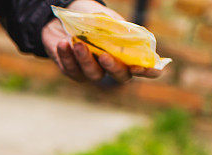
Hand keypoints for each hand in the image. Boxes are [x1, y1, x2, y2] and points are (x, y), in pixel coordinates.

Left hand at [41, 0, 162, 83]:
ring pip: (94, 74)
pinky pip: (71, 69)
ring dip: (86, 59)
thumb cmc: (92, 20)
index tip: (140, 68)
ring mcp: (93, 71)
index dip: (148, 72)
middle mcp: (113, 66)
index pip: (144, 68)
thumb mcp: (108, 20)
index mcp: (127, 53)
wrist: (64, 19)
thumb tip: (131, 37)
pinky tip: (63, 43)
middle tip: (104, 56)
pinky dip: (66, 56)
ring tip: (78, 43)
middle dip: (113, 67)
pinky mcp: (74, 72)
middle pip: (120, 77)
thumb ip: (119, 31)